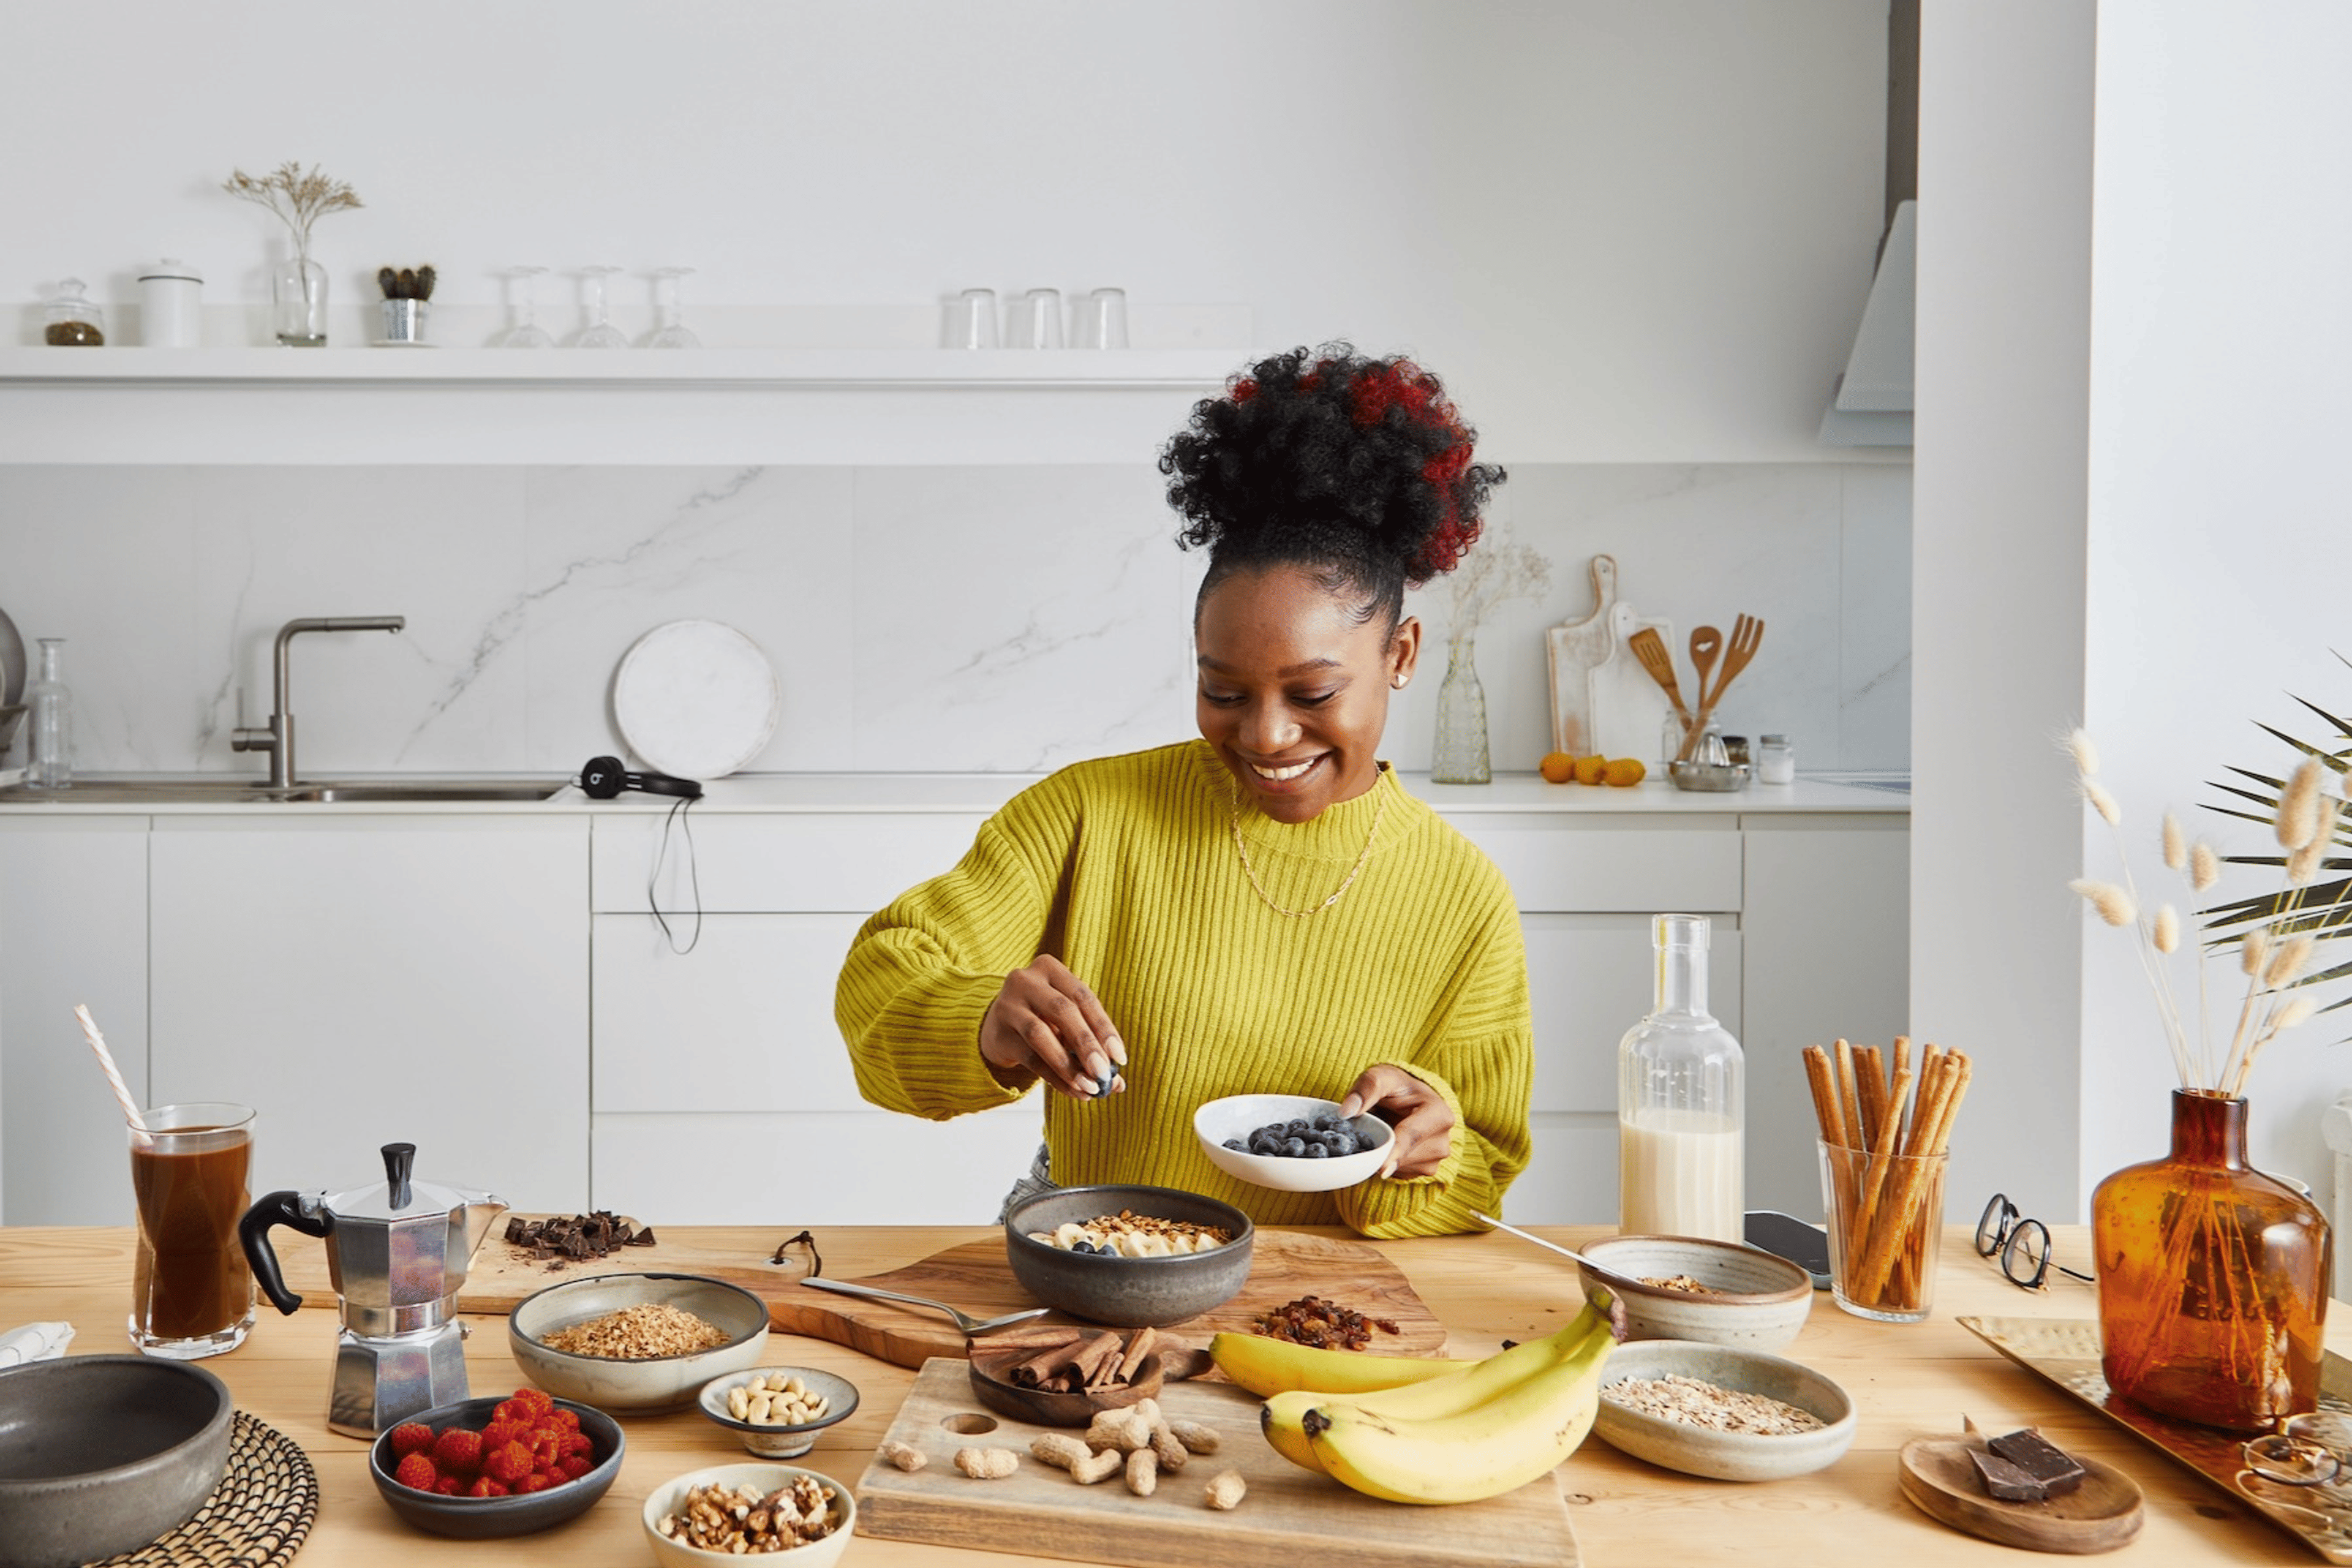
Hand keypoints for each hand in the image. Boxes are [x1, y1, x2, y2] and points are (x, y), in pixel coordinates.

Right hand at [980, 955, 1126, 1099]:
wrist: (999, 1026)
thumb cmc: (1045, 1019)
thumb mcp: (1068, 1022)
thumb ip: (1093, 1044)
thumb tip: (1117, 1083)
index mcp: (1050, 968)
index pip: (1083, 997)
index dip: (1104, 1027)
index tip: (1120, 1057)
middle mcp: (1026, 980)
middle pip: (1062, 1010)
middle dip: (1086, 1044)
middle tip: (1103, 1073)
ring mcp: (1007, 1005)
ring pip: (1040, 1034)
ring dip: (1068, 1064)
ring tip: (1089, 1087)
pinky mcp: (998, 1033)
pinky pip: (1029, 1057)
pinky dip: (1054, 1077)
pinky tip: (1072, 1090)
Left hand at [1340, 1064, 1453, 1178]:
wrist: (1413, 1099)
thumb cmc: (1397, 1087)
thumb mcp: (1382, 1077)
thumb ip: (1366, 1089)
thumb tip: (1347, 1111)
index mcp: (1439, 1114)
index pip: (1411, 1136)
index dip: (1394, 1152)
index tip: (1381, 1169)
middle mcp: (1443, 1139)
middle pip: (1404, 1156)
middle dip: (1381, 1150)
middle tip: (1367, 1134)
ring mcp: (1437, 1157)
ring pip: (1401, 1167)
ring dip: (1384, 1157)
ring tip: (1383, 1135)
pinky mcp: (1428, 1169)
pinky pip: (1401, 1173)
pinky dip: (1389, 1163)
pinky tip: (1389, 1146)